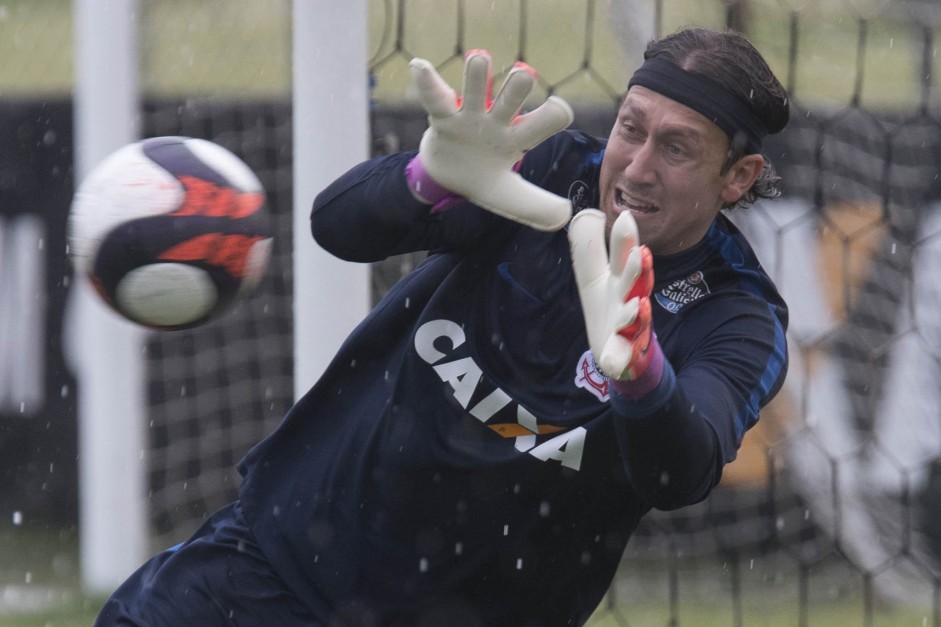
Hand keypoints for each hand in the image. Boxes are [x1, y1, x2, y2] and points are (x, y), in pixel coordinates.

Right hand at [408, 50, 574, 230]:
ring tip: (478, 60)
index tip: (559, 110)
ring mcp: (469, 116)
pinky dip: (426, 81)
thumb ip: (535, 205)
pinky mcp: (443, 117)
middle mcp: (497, 120)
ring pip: (473, 90)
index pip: (545, 120)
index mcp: (518, 136)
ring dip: (476, 75)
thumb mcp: (508, 196)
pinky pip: (434, 98)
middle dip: (517, 86)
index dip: (554, 114)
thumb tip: (565, 215)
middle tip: (523, 77)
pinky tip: (418, 65)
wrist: (447, 178)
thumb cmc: (483, 177)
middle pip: (511, 97)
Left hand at [569, 209, 655, 381]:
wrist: (619, 351)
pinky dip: (622, 354)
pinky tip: (619, 352)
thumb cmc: (610, 308)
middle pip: (636, 285)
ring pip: (635, 320)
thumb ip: (590, 249)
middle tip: (640, 254)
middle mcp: (630, 301)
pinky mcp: (622, 353)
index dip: (626, 240)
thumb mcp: (595, 278)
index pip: (625, 258)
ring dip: (637, 313)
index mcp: (622, 281)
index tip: (626, 218)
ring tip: (638, 305)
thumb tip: (585, 215)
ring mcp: (630, 329)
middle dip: (639, 271)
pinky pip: (624, 354)